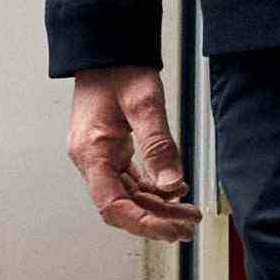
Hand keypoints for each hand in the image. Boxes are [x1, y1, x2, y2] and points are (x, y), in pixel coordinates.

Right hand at [64, 64, 202, 241]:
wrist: (106, 49)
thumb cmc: (119, 69)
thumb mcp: (144, 103)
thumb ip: (159, 145)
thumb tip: (172, 185)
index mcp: (91, 152)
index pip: (113, 204)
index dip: (142, 223)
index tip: (171, 230)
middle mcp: (90, 159)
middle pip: (122, 206)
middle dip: (156, 220)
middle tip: (188, 228)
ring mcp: (99, 156)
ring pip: (128, 195)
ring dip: (158, 208)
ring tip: (189, 214)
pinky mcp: (109, 150)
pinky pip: (130, 180)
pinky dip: (152, 190)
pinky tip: (174, 191)